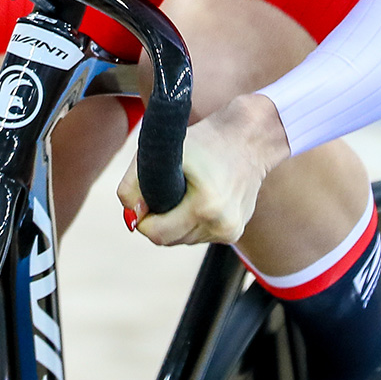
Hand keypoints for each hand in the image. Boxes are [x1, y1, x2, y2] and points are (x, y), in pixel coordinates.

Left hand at [116, 94, 291, 245]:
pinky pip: (199, 236)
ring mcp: (231, 231)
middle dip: (160, 220)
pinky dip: (193, 222)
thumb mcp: (163, 152)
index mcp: (205, 207)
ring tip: (186, 192)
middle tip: (167, 190)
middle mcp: (221, 224)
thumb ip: (133, 185)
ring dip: (177, 223)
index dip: (143, 218)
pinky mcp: (235, 232)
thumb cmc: (204, 141)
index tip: (146, 198)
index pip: (157, 234)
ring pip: (184, 240)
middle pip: (170, 240)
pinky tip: (201, 199)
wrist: (249, 138)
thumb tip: (131, 217)